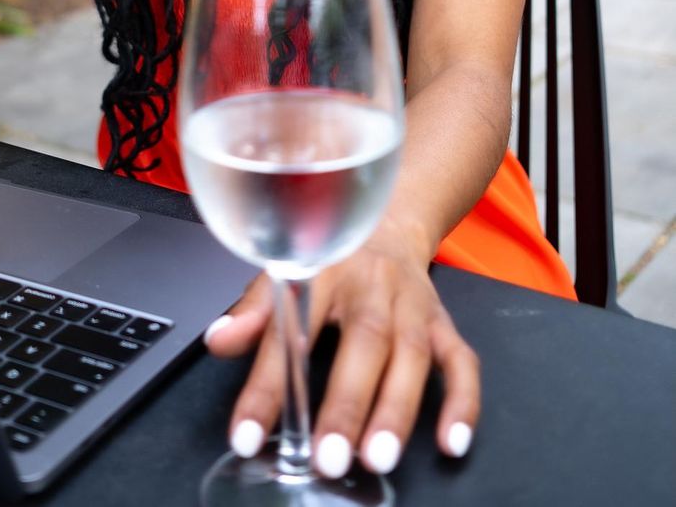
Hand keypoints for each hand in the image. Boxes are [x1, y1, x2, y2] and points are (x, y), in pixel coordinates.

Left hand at [204, 222, 478, 478]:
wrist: (391, 219)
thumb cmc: (332, 255)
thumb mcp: (286, 267)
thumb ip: (254, 309)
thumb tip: (218, 342)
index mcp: (323, 267)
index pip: (290, 327)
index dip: (267, 384)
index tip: (247, 434)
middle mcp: (372, 284)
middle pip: (365, 340)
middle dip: (346, 404)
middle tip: (327, 458)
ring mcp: (413, 303)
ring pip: (413, 354)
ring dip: (396, 409)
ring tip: (378, 459)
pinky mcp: (443, 321)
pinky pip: (461, 360)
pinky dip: (462, 402)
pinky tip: (451, 442)